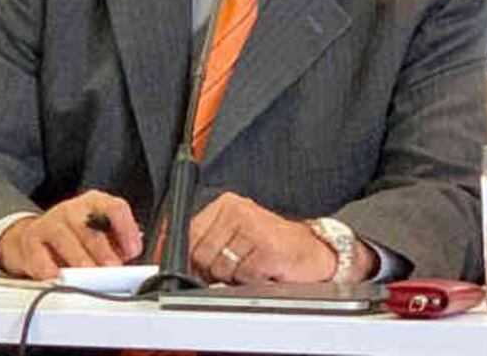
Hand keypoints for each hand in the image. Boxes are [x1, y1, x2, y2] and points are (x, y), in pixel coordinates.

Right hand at [0, 190, 142, 279]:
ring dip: (79, 259)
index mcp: (97, 203)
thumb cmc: (77, 237)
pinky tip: (57, 276)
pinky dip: (49, 268)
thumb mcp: (102, 235)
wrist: (37, 237)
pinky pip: (40, 254)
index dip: (126, 229)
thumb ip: (119, 244)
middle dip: (103, 251)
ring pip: (65, 238)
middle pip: (90, 226)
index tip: (133, 251)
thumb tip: (132, 253)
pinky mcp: (31, 238)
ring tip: (89, 275)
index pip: (116, 207)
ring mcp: (51, 221)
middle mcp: (74, 209)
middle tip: (112, 269)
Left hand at [189, 192, 376, 284]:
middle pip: (201, 254)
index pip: (188, 233)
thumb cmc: (274, 245)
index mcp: (226, 205)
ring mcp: (254, 228)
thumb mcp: (236, 235)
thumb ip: (207, 242)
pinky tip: (265, 270)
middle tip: (235, 268)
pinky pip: (243, 278)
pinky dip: (253, 282)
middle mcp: (238, 211)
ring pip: (221, 269)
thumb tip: (173, 258)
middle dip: (213, 271)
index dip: (187, 258)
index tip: (192, 267)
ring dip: (235, 278)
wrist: (314, 252)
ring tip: (252, 267)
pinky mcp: (267, 249)